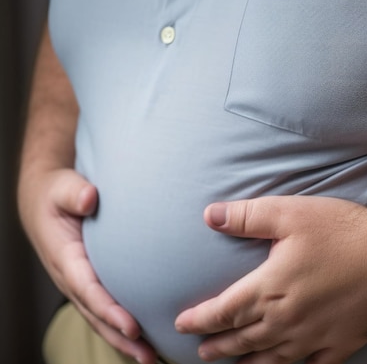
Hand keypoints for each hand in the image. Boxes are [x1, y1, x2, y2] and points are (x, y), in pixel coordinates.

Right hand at [18, 168, 156, 363]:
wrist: (46, 201)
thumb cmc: (59, 194)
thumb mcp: (63, 188)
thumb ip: (74, 192)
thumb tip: (89, 198)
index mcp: (66, 258)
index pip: (89, 289)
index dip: (109, 310)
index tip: (132, 326)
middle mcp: (72, 277)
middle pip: (97, 314)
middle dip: (122, 337)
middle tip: (149, 357)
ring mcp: (80, 284)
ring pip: (101, 318)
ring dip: (125, 341)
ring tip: (151, 359)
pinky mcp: (91, 283)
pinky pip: (106, 309)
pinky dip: (123, 327)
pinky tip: (146, 340)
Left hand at [175, 196, 366, 363]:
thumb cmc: (342, 232)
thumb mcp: (288, 213)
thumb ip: (245, 217)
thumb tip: (209, 216)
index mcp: (268, 289)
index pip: (222, 312)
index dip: (199, 320)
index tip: (182, 325)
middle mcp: (285, 321)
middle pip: (242, 340)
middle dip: (218, 347)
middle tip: (201, 352)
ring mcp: (313, 338)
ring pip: (270, 360)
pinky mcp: (341, 345)